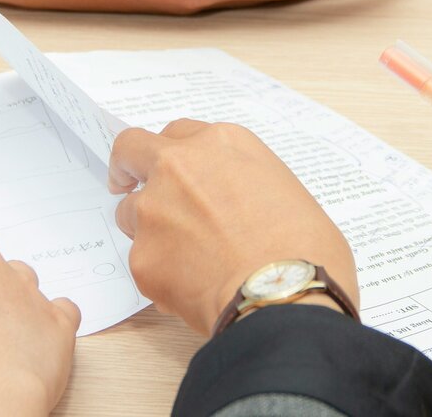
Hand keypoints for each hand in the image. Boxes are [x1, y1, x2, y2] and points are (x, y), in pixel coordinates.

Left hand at [109, 119, 357, 334]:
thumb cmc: (304, 249)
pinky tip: (195, 290)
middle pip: (132, 149)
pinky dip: (161, 274)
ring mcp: (154, 209)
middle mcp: (179, 166)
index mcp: (221, 144)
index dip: (177, 155)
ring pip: (129, 211)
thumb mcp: (285, 191)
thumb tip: (234, 207)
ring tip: (185, 258)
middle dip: (128, 166)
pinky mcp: (142, 256)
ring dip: (147, 228)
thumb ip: (242, 184)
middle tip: (128, 183)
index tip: (176, 171)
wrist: (284, 296)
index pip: (179, 134)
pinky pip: (143, 262)